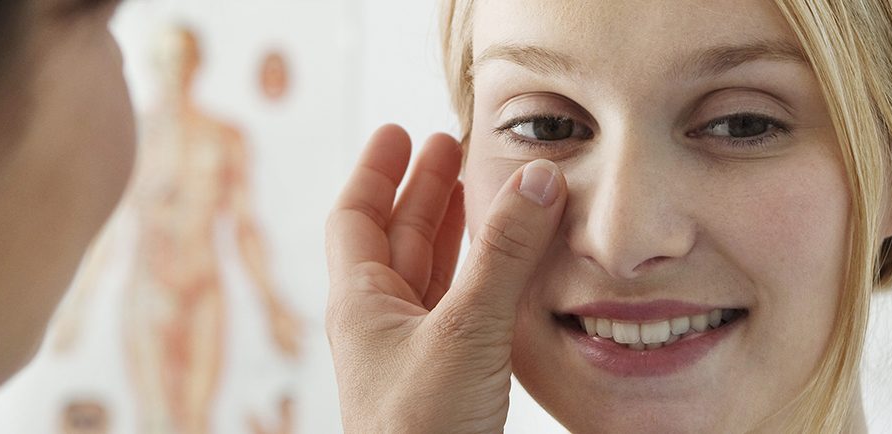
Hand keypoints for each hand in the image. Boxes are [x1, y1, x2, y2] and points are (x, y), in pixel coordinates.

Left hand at [325, 125, 565, 432]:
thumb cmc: (422, 431)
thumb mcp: (465, 331)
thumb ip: (503, 256)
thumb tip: (535, 178)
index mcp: (360, 304)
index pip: (355, 217)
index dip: (380, 170)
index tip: (403, 133)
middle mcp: (380, 326)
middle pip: (396, 240)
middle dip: (426, 193)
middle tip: (455, 150)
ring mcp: (412, 357)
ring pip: (431, 277)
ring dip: (458, 234)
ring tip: (488, 198)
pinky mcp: (447, 385)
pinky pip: (460, 313)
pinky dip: (484, 281)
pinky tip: (510, 273)